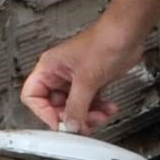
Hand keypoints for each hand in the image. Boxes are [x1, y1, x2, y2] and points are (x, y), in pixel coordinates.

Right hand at [21, 18, 148, 133]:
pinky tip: (108, 108)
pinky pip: (89, 102)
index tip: (60, 124)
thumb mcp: (86, 79)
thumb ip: (77, 106)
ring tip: (100, 116)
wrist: (127, 34)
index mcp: (49, 67)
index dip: (44, 113)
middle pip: (55, 105)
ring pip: (74, 106)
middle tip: (84, 124)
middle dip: (72, 117)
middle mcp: (59, 74)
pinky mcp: (91, 82)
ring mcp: (75, 79)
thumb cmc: (104, 42)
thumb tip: (71, 125)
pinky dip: (98, 109)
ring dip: (88, 115)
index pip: (32, 96)